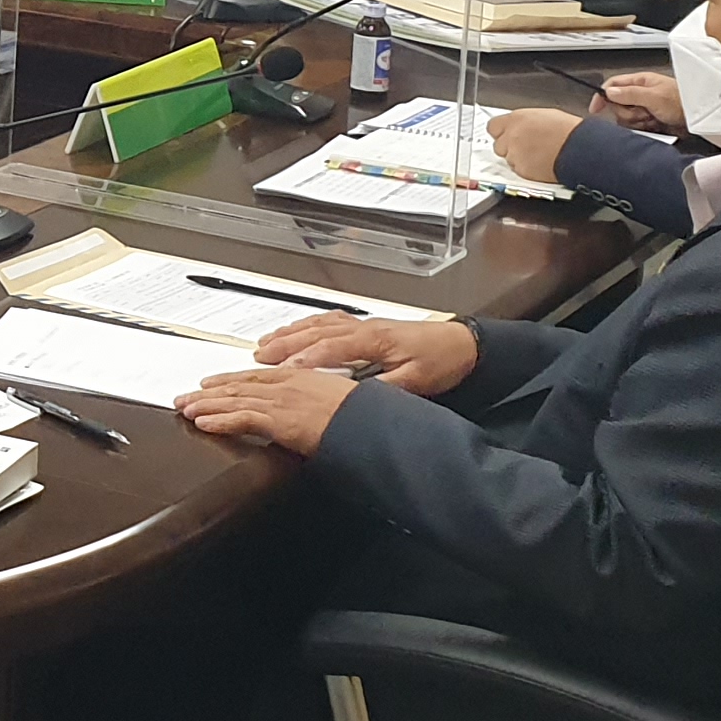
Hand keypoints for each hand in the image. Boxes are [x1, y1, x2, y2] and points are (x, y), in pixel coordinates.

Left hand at [177, 365, 362, 455]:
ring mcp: (281, 401)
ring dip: (206, 405)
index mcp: (300, 377)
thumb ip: (315, 403)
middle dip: (208, 392)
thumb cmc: (364, 414)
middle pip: (238, 385)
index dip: (229, 380)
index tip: (209, 384)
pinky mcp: (280, 420)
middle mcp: (286, 384)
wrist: (377, 422)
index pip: (255, 376)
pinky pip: (242, 419)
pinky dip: (220, 420)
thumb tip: (306, 414)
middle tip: (185, 397)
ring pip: (234, 400)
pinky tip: (203, 423)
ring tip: (186, 409)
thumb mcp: (336, 401)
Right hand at [254, 313, 478, 396]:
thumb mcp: (417, 382)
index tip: (280, 372)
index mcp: (373, 340)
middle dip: (283, 345)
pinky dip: (304, 326)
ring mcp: (362, 325)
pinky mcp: (365, 327)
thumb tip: (357, 397)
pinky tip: (293, 331)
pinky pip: (326, 322)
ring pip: (316, 326)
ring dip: (288, 335)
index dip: (303, 360)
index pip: (329, 349)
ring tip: (263, 345)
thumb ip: (385, 388)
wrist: (464, 345)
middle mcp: (362, 328)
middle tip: (257, 358)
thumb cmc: (442, 361)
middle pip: (314, 334)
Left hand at [486, 106, 583, 182]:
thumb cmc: (570, 131)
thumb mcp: (546, 116)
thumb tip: (521, 126)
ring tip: (538, 156)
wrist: (581, 149)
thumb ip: (526, 122)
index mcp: (517, 119)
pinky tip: (541, 164)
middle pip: (498, 145)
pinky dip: (526, 170)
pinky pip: (518, 171)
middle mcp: (512, 136)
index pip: (493, 126)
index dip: (501, 132)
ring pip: (508, 159)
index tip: (506, 136)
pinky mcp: (522, 170)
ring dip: (518, 159)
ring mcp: (515, 154)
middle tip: (525, 148)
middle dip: (509, 148)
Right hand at [600, 71, 684, 133]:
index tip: (595, 108)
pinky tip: (654, 126)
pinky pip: (635, 128)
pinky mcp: (649, 122)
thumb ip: (630, 93)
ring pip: (625, 119)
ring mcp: (645, 109)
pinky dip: (643, 129)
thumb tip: (609, 92)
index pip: (612, 85)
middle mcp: (640, 94)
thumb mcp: (654, 96)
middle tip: (643, 112)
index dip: (602, 96)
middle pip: (617, 105)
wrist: (701, 120)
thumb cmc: (684, 102)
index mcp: (640, 82)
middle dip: (628, 112)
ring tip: (653, 119)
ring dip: (637, 122)